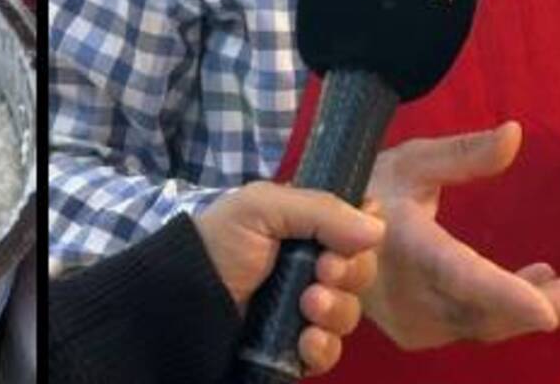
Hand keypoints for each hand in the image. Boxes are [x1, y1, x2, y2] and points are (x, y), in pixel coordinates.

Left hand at [194, 181, 383, 375]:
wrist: (181, 303)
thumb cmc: (221, 241)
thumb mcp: (262, 208)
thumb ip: (320, 210)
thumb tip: (377, 227)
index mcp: (308, 225)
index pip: (358, 226)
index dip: (364, 233)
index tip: (350, 239)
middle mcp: (313, 264)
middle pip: (362, 270)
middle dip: (349, 273)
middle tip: (322, 272)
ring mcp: (307, 308)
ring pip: (350, 312)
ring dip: (336, 310)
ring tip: (307, 307)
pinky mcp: (297, 347)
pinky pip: (330, 352)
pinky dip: (323, 347)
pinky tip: (305, 341)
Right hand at [362, 122, 559, 348]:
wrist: (321, 235)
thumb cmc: (369, 188)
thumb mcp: (413, 161)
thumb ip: (465, 154)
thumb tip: (515, 133)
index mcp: (407, 246)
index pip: (461, 276)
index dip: (504, 295)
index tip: (546, 312)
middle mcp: (409, 294)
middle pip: (485, 312)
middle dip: (541, 307)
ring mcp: (413, 322)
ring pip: (483, 325)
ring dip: (530, 309)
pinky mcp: (419, 332)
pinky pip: (472, 326)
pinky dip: (507, 310)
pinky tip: (537, 288)